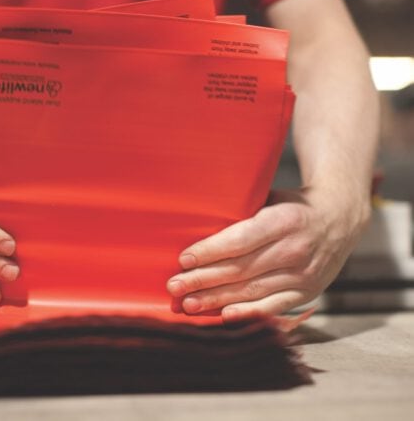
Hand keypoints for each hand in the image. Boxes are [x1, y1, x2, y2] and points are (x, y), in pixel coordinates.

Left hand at [167, 187, 369, 321]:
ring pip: (252, 291)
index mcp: (284, 220)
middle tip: (175, 286)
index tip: (184, 259)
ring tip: (188, 304)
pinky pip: (273, 308)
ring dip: (217, 299)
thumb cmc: (294, 206)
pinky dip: (248, 314)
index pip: (241, 240)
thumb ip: (243, 212)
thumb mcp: (272, 198)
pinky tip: (223, 316)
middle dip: (204, 280)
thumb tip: (199, 223)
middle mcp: (295, 250)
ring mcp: (303, 275)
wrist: (340, 218)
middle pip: (241, 269)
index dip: (210, 251)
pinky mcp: (307, 292)